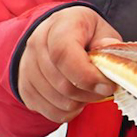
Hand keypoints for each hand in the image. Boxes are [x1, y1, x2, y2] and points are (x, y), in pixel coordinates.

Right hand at [18, 6, 121, 122]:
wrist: (56, 36)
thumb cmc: (84, 33)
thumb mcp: (102, 30)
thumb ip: (108, 43)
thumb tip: (110, 56)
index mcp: (60, 25)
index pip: (63, 54)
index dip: (87, 76)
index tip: (107, 86)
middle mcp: (37, 43)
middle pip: (62, 83)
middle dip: (90, 93)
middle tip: (104, 89)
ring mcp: (27, 67)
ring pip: (58, 101)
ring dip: (81, 102)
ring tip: (89, 90)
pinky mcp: (25, 88)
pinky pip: (51, 112)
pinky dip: (70, 111)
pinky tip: (77, 98)